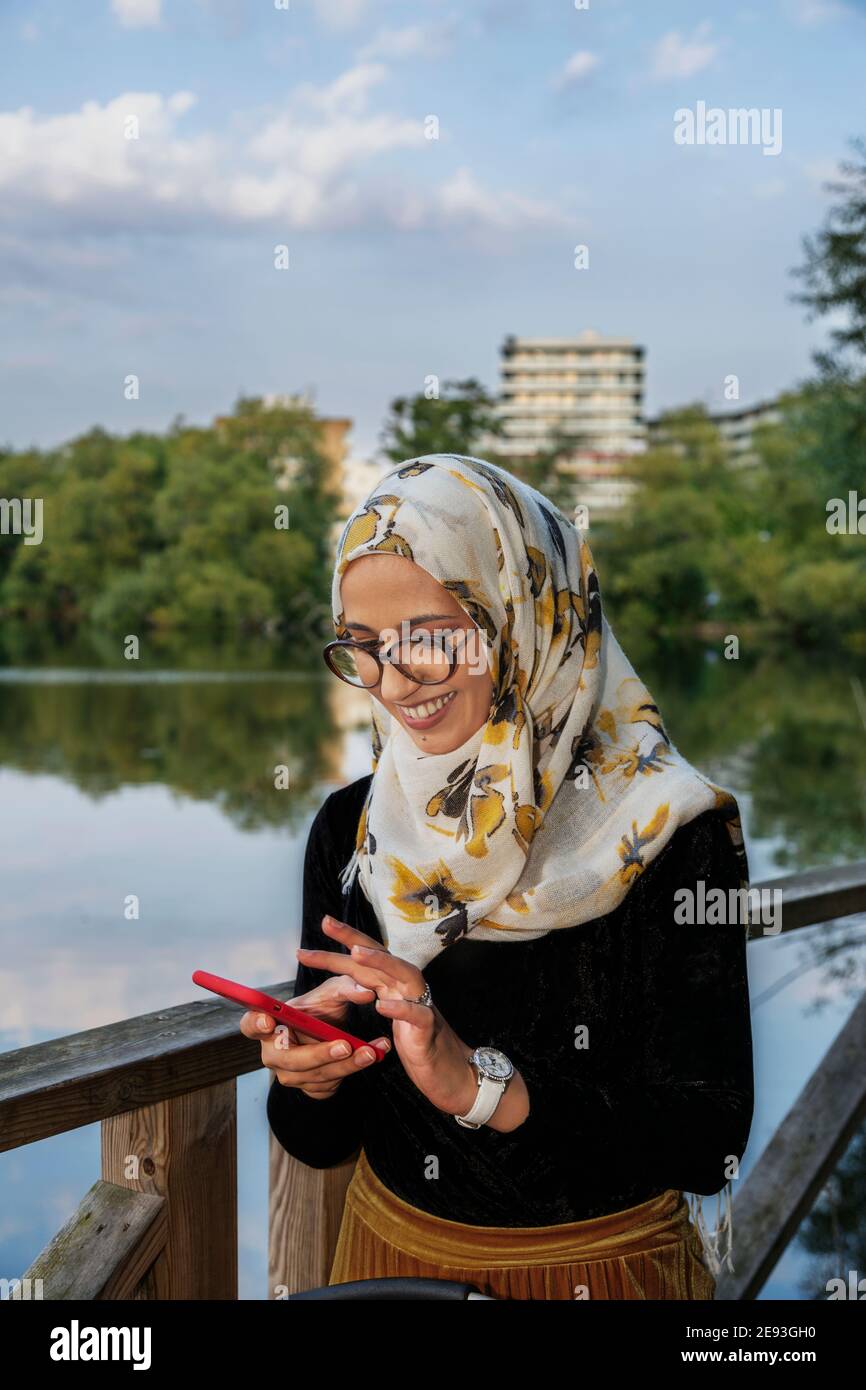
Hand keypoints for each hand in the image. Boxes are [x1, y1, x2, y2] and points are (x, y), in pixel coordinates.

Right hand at [239, 965, 390, 1099]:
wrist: (335, 1032)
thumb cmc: (322, 1009)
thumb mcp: (332, 993)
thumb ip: (345, 988)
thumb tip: (365, 992)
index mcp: (270, 1024)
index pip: (250, 1025)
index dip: (255, 1024)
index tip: (267, 1020)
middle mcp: (274, 1053)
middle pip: (290, 1059)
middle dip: (319, 1054)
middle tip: (344, 1046)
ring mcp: (290, 1074)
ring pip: (316, 1075)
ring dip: (346, 1065)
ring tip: (370, 1051)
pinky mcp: (309, 1088)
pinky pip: (329, 1086)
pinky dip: (352, 1072)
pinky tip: (372, 1056)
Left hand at [296, 915, 479, 1116]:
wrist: (451, 1072)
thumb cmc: (418, 1040)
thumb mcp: (390, 1009)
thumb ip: (374, 989)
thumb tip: (349, 974)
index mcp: (393, 983)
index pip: (367, 957)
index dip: (345, 939)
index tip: (324, 923)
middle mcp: (406, 987)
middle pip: (380, 955)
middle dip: (353, 937)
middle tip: (326, 922)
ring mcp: (420, 1005)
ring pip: (402, 975)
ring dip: (379, 962)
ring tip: (355, 953)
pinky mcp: (428, 1030)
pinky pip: (416, 1015)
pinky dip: (400, 1009)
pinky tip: (381, 1006)